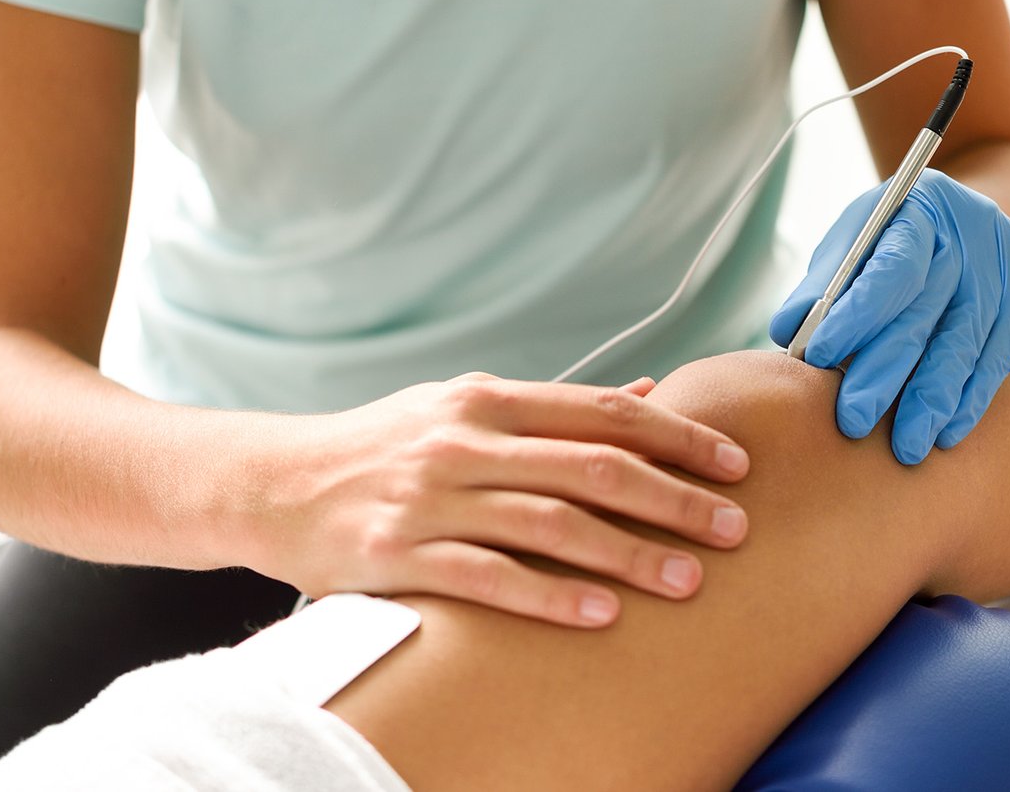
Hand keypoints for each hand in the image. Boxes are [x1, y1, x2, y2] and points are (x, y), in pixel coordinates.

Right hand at [243, 373, 750, 627]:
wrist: (272, 482)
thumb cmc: (383, 445)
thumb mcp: (462, 405)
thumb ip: (553, 406)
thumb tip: (650, 393)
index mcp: (487, 398)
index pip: (603, 411)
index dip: (678, 437)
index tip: (737, 463)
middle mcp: (464, 440)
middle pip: (593, 466)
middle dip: (675, 498)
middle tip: (736, 529)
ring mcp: (430, 497)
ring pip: (551, 523)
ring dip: (629, 554)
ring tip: (688, 582)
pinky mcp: (399, 554)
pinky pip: (488, 577)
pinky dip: (550, 596)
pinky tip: (602, 616)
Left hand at [770, 169, 1009, 464]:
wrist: (971, 219)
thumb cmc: (893, 239)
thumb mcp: (855, 242)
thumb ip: (823, 286)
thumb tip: (788, 332)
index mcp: (921, 210)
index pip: (890, 268)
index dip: (856, 314)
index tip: (821, 357)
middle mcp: (972, 233)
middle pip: (925, 314)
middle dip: (885, 374)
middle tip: (853, 422)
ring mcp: (1008, 267)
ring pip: (965, 345)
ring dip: (932, 402)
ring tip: (906, 448)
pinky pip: (998, 360)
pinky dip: (969, 401)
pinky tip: (946, 434)